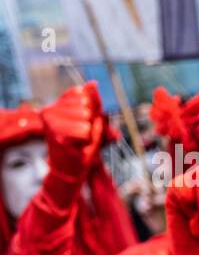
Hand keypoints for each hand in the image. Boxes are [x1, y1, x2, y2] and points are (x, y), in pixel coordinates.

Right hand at [39, 82, 106, 206]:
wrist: (72, 171)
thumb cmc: (82, 147)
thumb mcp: (93, 122)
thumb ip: (94, 102)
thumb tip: (93, 83)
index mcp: (57, 104)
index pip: (82, 93)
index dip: (91, 111)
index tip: (83, 125)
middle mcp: (49, 109)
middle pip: (86, 104)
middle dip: (92, 122)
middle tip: (82, 136)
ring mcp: (50, 122)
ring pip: (86, 117)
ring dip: (89, 133)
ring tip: (79, 141)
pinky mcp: (55, 134)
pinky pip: (84, 131)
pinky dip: (87, 140)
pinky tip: (77, 146)